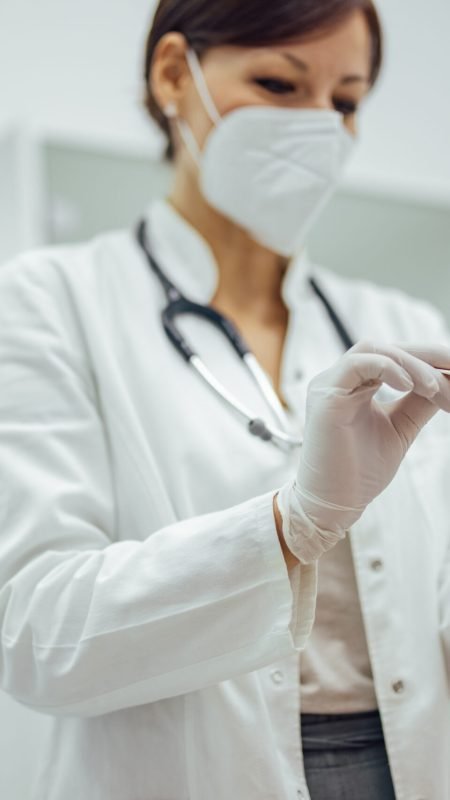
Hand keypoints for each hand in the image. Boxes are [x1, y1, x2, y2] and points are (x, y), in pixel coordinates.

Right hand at [276, 341, 449, 563]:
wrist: (333, 504)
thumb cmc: (359, 472)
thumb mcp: (400, 429)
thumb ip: (419, 403)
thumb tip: (446, 382)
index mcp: (356, 385)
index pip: (395, 358)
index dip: (429, 361)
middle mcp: (341, 379)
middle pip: (388, 348)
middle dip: (427, 358)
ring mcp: (330, 384)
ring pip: (374, 350)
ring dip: (411, 364)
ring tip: (435, 387)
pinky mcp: (325, 395)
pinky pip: (356, 364)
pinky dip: (386, 368)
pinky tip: (409, 385)